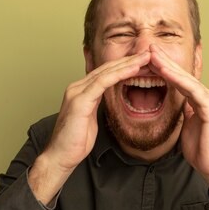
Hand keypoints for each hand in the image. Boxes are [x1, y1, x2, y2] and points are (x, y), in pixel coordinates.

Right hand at [29, 51, 150, 203]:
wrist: (60, 156)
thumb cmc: (74, 142)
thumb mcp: (89, 119)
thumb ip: (96, 105)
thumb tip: (107, 100)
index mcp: (80, 91)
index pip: (105, 74)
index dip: (124, 67)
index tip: (143, 62)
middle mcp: (77, 87)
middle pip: (106, 68)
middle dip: (128, 60)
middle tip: (148, 53)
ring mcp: (77, 92)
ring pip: (106, 72)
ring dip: (128, 64)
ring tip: (146, 57)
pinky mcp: (79, 100)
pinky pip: (102, 82)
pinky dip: (120, 74)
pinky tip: (134, 69)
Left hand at [148, 45, 208, 207]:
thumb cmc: (201, 150)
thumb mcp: (188, 126)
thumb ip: (185, 112)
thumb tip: (178, 103)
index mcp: (202, 100)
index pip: (181, 81)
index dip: (166, 69)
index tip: (149, 59)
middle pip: (184, 76)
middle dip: (166, 61)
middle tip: (150, 48)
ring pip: (187, 80)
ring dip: (169, 66)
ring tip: (154, 55)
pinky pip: (193, 91)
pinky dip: (178, 81)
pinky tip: (165, 72)